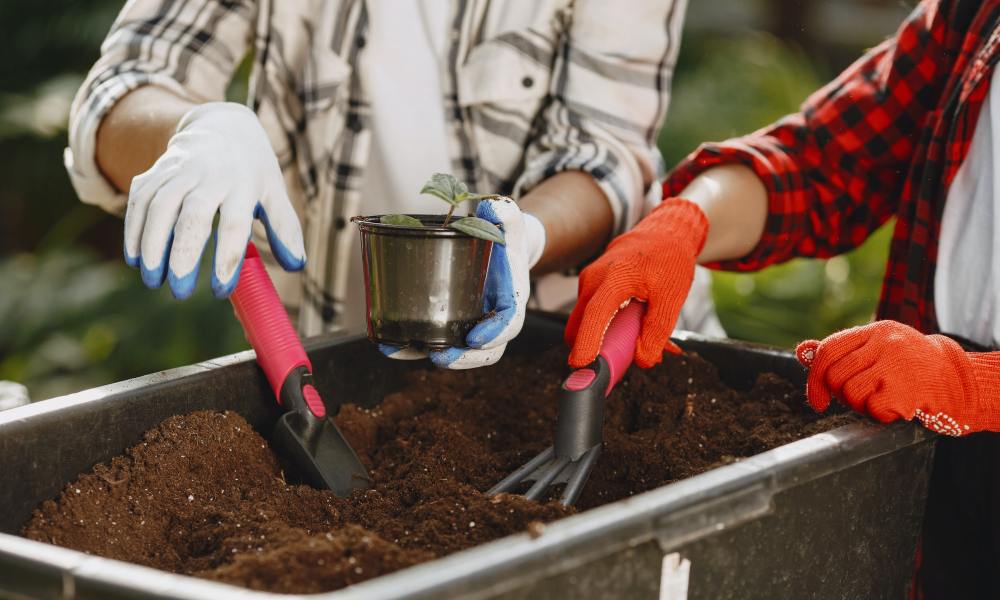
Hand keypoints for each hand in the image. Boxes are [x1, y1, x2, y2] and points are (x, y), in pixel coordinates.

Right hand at [123, 102, 304, 298]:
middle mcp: (209, 175)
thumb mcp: (274, 193)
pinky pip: (139, 199)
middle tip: (180, 292)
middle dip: (183, 256)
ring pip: (159, 207)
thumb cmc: (252, 170)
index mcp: (243, 184)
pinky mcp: (155, 171)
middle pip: (192, 216)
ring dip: (152, 245)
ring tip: (153, 280)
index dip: (226, 258)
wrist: (222, 125)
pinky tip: (135, 259)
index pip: (235, 225)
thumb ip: (285, 228)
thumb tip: (296, 265)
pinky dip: (134, 229)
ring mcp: (179, 170)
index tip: (220, 291)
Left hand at [380, 197, 545, 368]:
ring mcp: (470, 325)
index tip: (475, 338)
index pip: (508, 324)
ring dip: (426, 356)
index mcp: (511, 300)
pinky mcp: (450, 324)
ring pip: (455, 353)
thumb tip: (495, 206)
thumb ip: (506, 213)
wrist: (499, 247)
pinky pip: (433, 342)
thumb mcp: (508, 222)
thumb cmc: (503, 237)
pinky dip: (410, 347)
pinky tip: (386, 343)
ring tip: (400, 350)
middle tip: (438, 357)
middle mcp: (492, 320)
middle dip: (462, 359)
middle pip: (484, 351)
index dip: (494, 334)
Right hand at [565, 198, 707, 368]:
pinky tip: (631, 326)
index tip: (582, 366)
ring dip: (603, 338)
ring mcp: (588, 280)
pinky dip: (606, 325)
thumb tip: (643, 360)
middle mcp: (594, 279)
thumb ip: (658, 331)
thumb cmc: (669, 260)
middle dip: (590, 349)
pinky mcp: (590, 284)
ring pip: (584, 321)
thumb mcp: (672, 297)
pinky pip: (591, 312)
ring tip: (634, 341)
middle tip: (614, 366)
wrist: (664, 232)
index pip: (595, 316)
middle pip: (579, 325)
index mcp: (615, 278)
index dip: (586, 343)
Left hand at [796, 321, 999, 435]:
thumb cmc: (911, 367)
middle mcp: (885, 343)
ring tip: (883, 400)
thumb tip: (801, 352)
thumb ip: (841, 352)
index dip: (814, 378)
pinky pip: (872, 409)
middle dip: (842, 395)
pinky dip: (881, 415)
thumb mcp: (878, 349)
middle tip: (862, 399)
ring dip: (862, 406)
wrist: (960, 380)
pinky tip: (898, 407)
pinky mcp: (906, 389)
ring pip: (850, 393)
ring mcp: (896, 364)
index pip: (828, 350)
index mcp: (876, 330)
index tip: (818, 401)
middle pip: (834, 376)